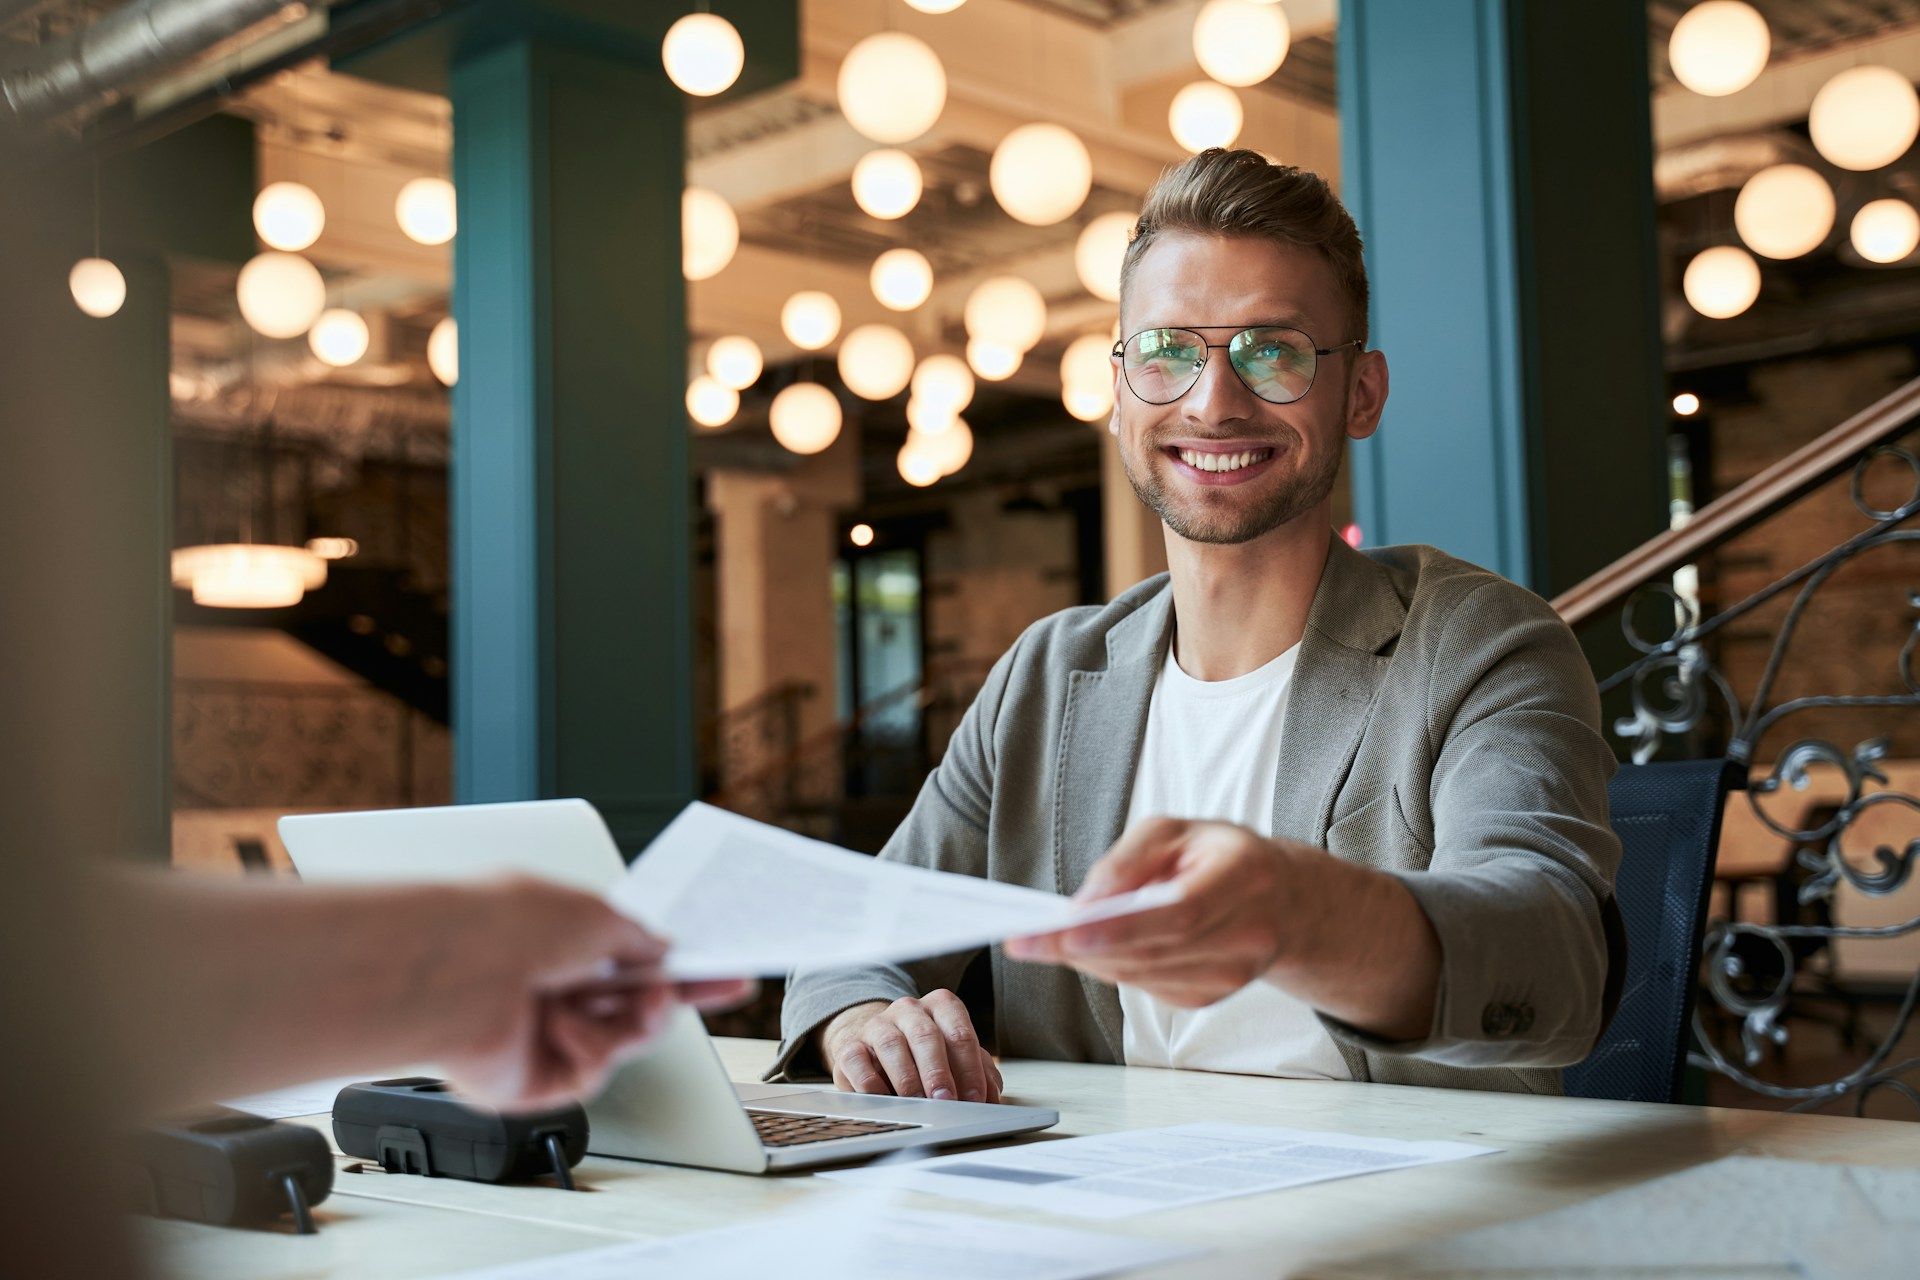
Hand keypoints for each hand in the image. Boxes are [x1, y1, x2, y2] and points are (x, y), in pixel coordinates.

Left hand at [433, 878, 753, 1110]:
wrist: (454, 970)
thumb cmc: (509, 925)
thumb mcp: (600, 914)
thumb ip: (639, 938)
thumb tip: (659, 952)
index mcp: (558, 940)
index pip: (631, 960)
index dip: (679, 969)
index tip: (723, 975)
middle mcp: (546, 986)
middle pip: (630, 1006)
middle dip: (672, 999)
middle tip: (712, 989)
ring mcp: (538, 1034)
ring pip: (621, 1042)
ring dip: (636, 1022)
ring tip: (636, 1007)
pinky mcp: (531, 1080)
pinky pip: (589, 1072)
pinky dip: (586, 1047)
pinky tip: (559, 1026)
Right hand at [819, 992, 1002, 1103]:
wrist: (876, 1049)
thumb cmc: (924, 1056)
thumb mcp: (955, 1059)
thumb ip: (978, 1073)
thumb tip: (992, 1099)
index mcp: (940, 1006)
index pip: (959, 1032)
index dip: (970, 1068)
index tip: (975, 1098)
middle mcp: (908, 1009)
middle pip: (926, 1036)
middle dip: (939, 1072)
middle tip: (947, 1101)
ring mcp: (877, 1025)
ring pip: (892, 1045)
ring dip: (908, 1078)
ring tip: (919, 1104)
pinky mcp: (849, 1046)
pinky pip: (857, 1060)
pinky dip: (870, 1083)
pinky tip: (885, 1102)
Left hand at [1005, 818, 1306, 1007]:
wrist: (1281, 901)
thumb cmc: (1218, 855)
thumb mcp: (1175, 830)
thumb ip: (1129, 858)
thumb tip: (1085, 903)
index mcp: (1245, 874)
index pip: (1180, 912)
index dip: (1121, 927)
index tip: (1066, 931)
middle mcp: (1248, 932)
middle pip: (1154, 950)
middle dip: (1083, 947)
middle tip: (1025, 940)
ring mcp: (1234, 974)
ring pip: (1143, 975)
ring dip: (1090, 960)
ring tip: (1045, 941)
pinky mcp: (1212, 997)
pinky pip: (1147, 987)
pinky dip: (1112, 968)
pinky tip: (1092, 949)